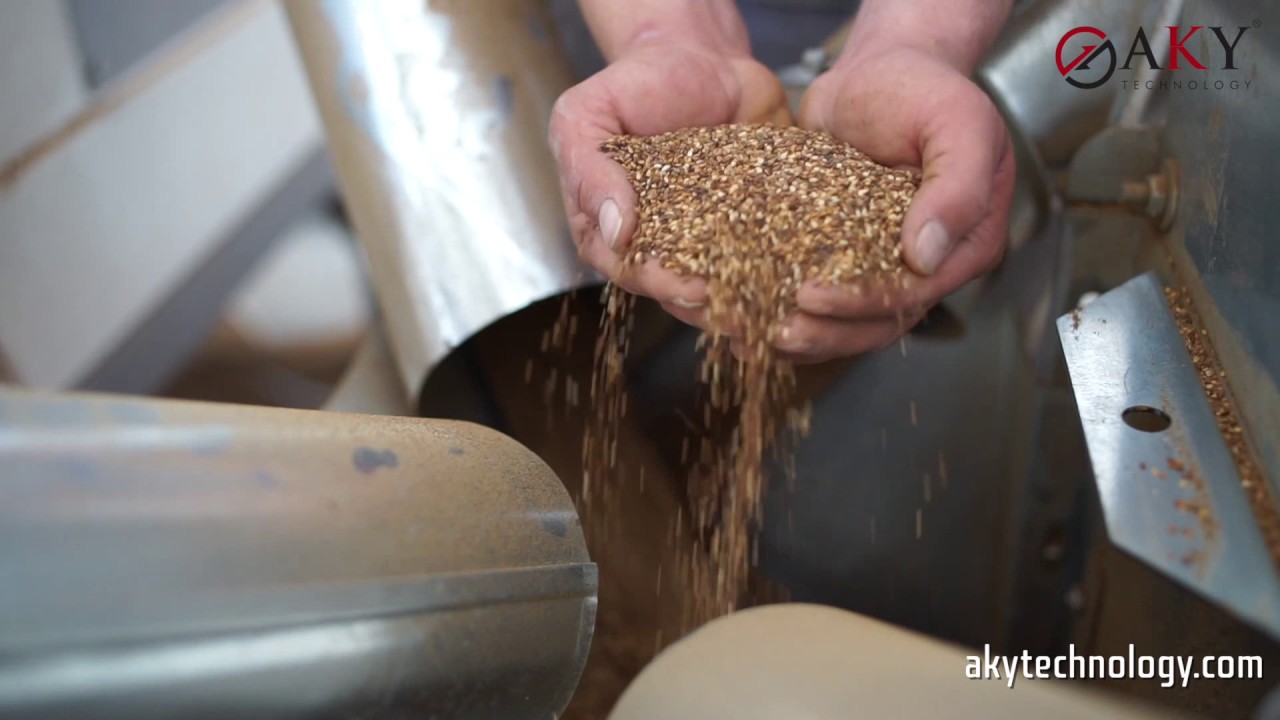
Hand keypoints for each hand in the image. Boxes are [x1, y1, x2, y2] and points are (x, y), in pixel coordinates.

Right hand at [549, 38, 790, 315]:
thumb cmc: (635, 83)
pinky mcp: (752, 226)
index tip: (688, 288)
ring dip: (751, 307)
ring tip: (777, 318)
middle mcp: (659, 245)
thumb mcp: (588, 115)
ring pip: (727, 287)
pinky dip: (786, 277)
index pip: (630, 270)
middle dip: (711, 308)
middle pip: (680, 292)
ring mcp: (707, 241)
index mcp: (610, 230)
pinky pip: (768, 259)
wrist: (699, 56)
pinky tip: (807, 287)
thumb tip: (616, 232)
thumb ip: (589, 170)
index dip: (659, 284)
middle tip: (739, 313)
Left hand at [778, 44, 1014, 363]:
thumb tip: (927, 256)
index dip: (864, 303)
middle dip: (825, 333)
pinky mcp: (841, 255)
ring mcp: (882, 264)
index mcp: (966, 243)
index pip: (915, 292)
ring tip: (755, 336)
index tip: (813, 297)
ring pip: (846, 321)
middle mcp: (928, 265)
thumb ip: (958, 185)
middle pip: (877, 321)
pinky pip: (817, 295)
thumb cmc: (923, 89)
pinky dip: (784, 311)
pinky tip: (747, 318)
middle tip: (775, 332)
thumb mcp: (956, 121)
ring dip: (803, 336)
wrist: (878, 71)